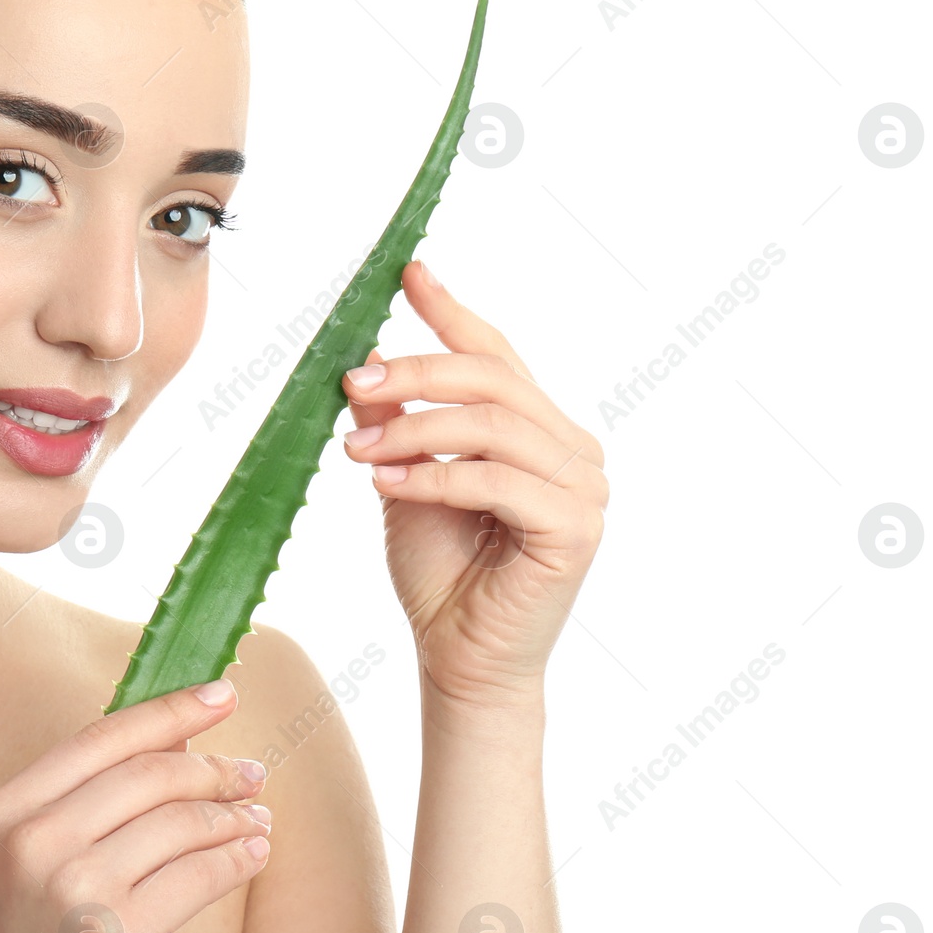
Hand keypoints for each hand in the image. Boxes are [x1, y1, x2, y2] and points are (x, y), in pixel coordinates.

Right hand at [0, 679, 272, 932]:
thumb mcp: (29, 863)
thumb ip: (83, 799)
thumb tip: (175, 733)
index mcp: (4, 814)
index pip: (100, 739)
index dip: (167, 710)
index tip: (219, 695)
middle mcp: (33, 844)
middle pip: (149, 775)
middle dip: (212, 769)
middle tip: (251, 773)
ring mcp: (74, 890)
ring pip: (181, 822)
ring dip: (233, 818)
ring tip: (256, 820)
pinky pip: (200, 875)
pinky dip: (238, 860)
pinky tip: (252, 857)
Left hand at [342, 259, 608, 710]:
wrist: (457, 659)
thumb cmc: (440, 572)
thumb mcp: (405, 478)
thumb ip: (397, 422)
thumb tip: (366, 359)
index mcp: (540, 430)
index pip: (496, 356)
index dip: (450, 312)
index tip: (407, 273)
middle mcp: (573, 450)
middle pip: (492, 380)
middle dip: (414, 373)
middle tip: (350, 382)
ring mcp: (582, 488)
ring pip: (492, 425)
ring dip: (413, 430)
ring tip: (356, 450)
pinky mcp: (574, 528)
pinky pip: (496, 480)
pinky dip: (433, 476)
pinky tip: (385, 485)